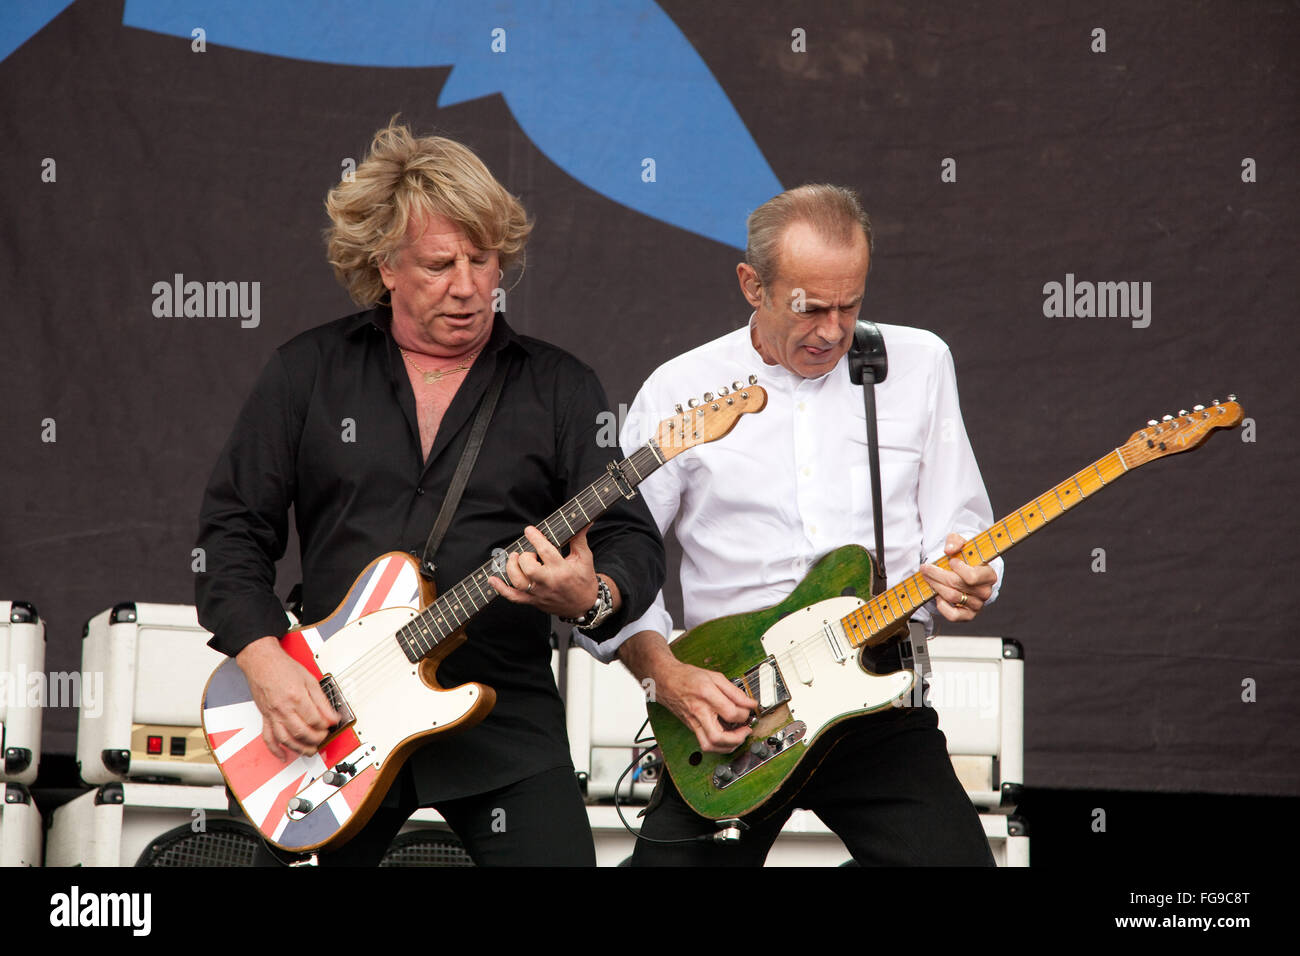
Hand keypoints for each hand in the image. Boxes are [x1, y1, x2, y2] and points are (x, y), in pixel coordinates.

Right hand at [236, 636, 339, 761]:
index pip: (315, 719)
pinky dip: (275, 750)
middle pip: (301, 732)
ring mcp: (272, 714)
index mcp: (297, 697)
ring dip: (299, 749)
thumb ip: (321, 700)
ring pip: (286, 739)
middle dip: (316, 739)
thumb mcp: (309, 679)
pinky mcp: (265, 717)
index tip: (331, 724)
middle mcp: (283, 708)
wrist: (262, 661)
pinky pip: (268, 737)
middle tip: (323, 737)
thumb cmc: (283, 667)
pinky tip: (284, 756)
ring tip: (310, 751)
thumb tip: (332, 716)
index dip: (326, 725)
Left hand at [487, 525, 618, 618]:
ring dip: (512, 568)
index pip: (546, 551)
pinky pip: (513, 597)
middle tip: (529, 553)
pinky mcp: (533, 601)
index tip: (529, 530)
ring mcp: (539, 593)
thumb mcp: (584, 558)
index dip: (535, 538)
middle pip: (529, 568)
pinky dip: (500, 589)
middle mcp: (549, 582)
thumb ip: (579, 538)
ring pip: (518, 581)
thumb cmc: (584, 580)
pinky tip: (492, 579)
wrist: (584, 605)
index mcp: (562, 570)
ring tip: (515, 559)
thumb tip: (585, 521)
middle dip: (525, 556)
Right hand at [654, 659, 757, 753]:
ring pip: (709, 746)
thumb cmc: (688, 677)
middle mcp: (699, 712)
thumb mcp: (714, 677)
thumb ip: (734, 691)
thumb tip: (750, 703)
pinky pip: (705, 743)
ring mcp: (693, 722)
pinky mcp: (691, 728)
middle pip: (717, 737)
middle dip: (737, 739)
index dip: (745, 713)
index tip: (751, 709)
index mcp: (706, 695)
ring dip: (728, 746)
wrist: (665, 680)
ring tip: (738, 736)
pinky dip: (719, 745)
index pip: (730, 712)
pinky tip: (727, 737)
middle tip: (746, 730)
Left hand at [920, 532, 996, 621]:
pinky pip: (952, 615)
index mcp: (989, 575)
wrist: (963, 572)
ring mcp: (977, 605)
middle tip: (925, 567)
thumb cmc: (963, 557)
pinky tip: (937, 595)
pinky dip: (941, 605)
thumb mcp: (961, 544)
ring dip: (935, 585)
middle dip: (937, 575)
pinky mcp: (967, 616)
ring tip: (927, 577)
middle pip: (957, 584)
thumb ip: (955, 541)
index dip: (958, 568)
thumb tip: (949, 550)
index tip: (949, 560)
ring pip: (952, 596)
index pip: (972, 576)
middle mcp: (986, 592)